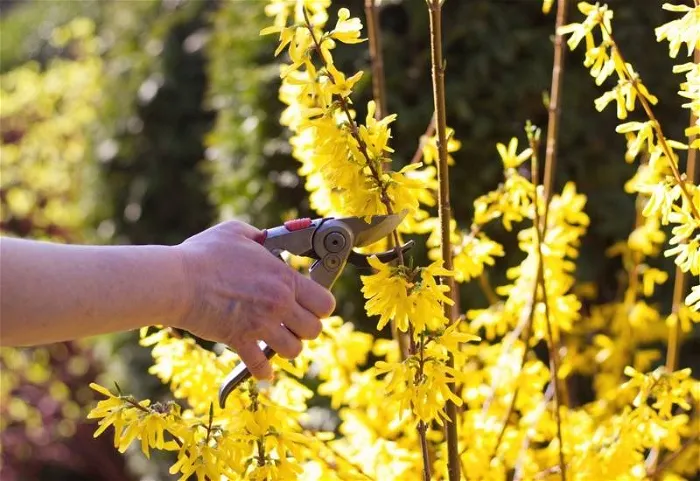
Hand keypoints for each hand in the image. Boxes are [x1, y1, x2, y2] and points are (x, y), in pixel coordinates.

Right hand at [174, 221, 335, 379]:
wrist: (177, 280)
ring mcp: (261, 324)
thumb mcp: (235, 232)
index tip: (310, 305)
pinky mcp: (240, 340)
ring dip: (287, 347)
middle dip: (305, 328)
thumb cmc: (203, 255)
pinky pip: (261, 366)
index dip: (320, 306)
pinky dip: (263, 371)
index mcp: (283, 278)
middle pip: (314, 330)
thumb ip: (257, 236)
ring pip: (294, 350)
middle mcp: (279, 303)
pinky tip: (263, 369)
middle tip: (292, 323)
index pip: (325, 302)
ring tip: (277, 340)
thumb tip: (263, 237)